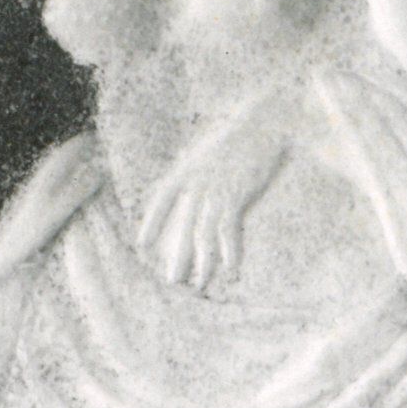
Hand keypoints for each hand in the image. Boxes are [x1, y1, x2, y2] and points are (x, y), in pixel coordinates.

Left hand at [137, 104, 285, 294]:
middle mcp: (197, 182)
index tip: (142, 243)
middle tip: (173, 280)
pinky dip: (230, 250)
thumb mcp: (210, 150)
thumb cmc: (241, 136)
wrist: (264, 124)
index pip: (162, 199)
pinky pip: (229, 229)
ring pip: (205, 235)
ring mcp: (216, 190)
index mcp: (187, 168)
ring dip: (203, 262)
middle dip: (177, 256)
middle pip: (183, 227)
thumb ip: (199, 169)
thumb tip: (193, 189)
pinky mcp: (236, 195)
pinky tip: (231, 269)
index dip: (151, 222)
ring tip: (200, 283)